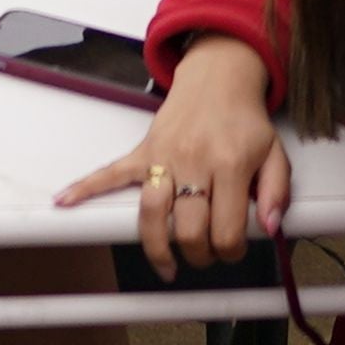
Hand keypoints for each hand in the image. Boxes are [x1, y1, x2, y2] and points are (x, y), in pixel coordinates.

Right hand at [60, 39, 287, 276]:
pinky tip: (65, 202)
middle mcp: (193, 161)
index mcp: (229, 165)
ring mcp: (164, 156)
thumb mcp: (276, 154)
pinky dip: (85, 187)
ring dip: (157, 246)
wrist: (218, 79)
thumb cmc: (244, 121)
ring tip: (166, 265)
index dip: (231, 251)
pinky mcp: (144, 150)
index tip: (232, 250)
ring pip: (152, 212)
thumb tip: (271, 229)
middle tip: (205, 255)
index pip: (226, 229)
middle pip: (188, 228)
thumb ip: (278, 193)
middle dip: (199, 254)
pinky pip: (111, 171)